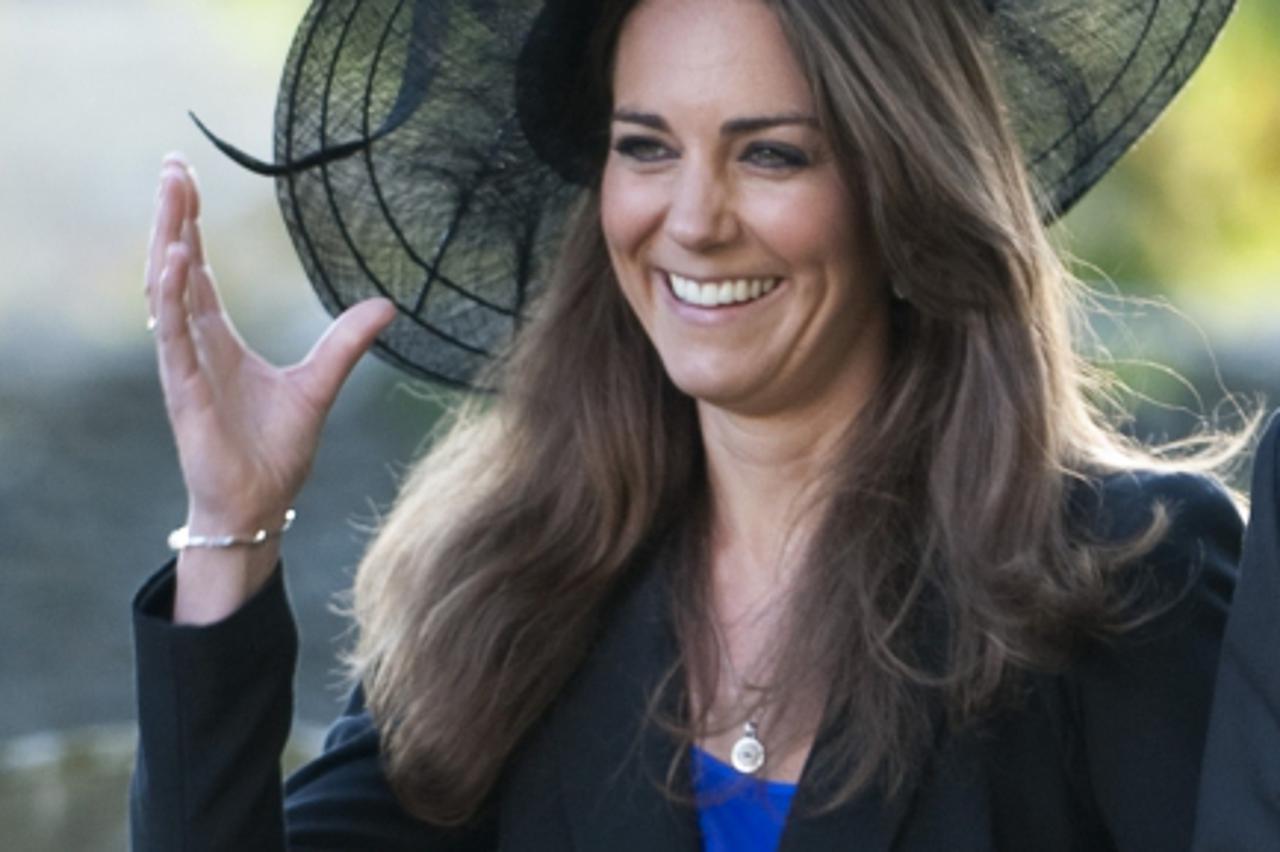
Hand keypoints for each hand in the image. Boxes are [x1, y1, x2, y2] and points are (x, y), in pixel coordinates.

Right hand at [145, 155, 395, 620]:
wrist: (259, 505)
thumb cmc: (275, 451)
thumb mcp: (320, 383)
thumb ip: (346, 342)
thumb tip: (386, 305)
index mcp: (218, 339)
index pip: (198, 270)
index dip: (190, 225)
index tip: (186, 178)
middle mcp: (195, 346)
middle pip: (176, 267)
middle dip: (172, 216)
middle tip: (172, 164)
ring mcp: (185, 367)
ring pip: (167, 291)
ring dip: (167, 241)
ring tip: (172, 195)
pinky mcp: (185, 392)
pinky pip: (173, 337)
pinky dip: (172, 297)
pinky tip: (175, 260)